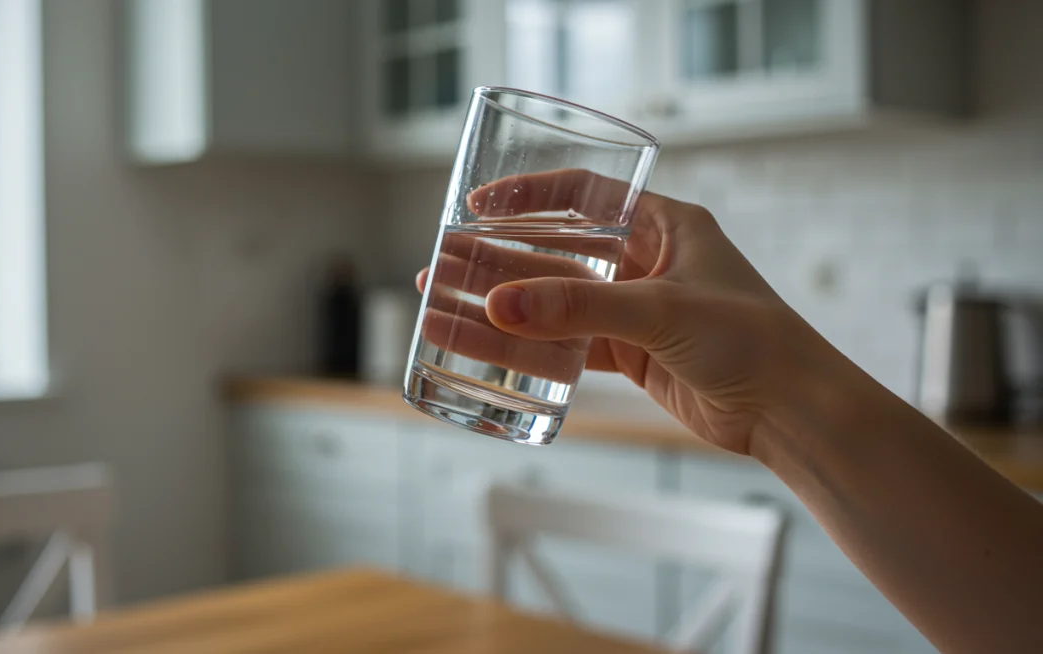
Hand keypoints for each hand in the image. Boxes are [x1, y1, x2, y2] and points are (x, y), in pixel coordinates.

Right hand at [417, 169, 826, 455]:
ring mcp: (636, 310)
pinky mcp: (632, 354)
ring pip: (554, 303)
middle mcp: (645, 261)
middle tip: (440, 266)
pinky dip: (528, 349)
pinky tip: (486, 347)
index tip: (476, 205)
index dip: (528, 196)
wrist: (789, 411)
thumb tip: (498, 306)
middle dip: (497, 260)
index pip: (584, 193)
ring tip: (442, 308)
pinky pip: (566, 346)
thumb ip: (578, 309)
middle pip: (556, 251)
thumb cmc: (749, 340)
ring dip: (502, 307)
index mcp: (664, 225)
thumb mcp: (660, 311)